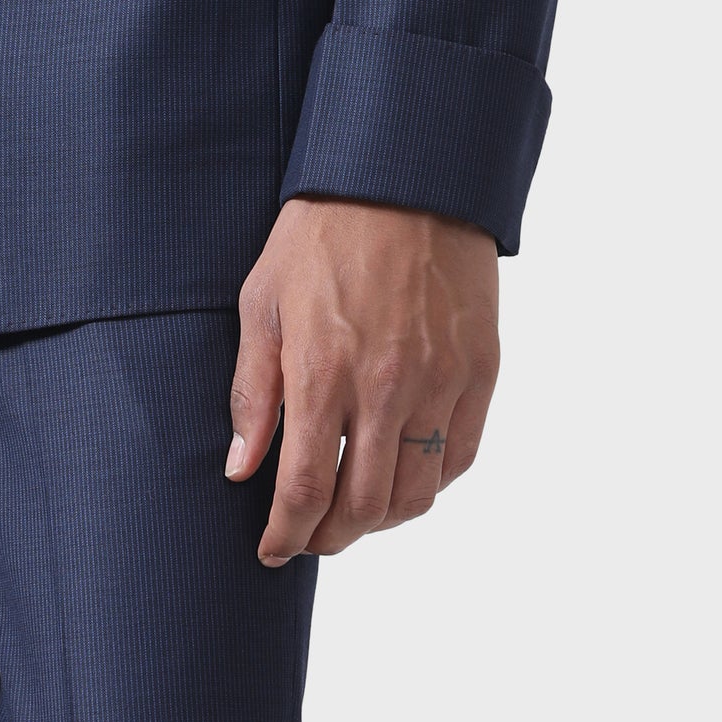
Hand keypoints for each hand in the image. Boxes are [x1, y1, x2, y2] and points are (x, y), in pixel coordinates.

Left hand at [227, 196, 498, 563]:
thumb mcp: (264, 297)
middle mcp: (385, 385)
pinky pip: (459, 458)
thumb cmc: (323, 229)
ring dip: (381, 521)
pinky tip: (404, 474)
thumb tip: (242, 469)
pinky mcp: (480, 371)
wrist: (405, 173)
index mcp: (322, 368)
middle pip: (363, 506)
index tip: (273, 548)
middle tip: (310, 536)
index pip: (305, 488)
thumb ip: (252, 388)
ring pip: (416, 495)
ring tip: (355, 510)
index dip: (286, 533)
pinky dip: (430, 484)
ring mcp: (440, 381)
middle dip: (330, 537)